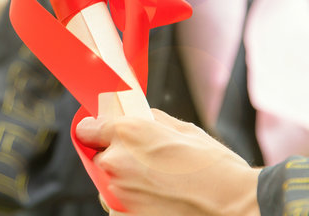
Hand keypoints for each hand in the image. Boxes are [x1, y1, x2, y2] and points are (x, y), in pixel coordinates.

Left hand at [76, 109, 260, 215]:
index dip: (95, 131)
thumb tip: (137, 117)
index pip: (86, 129)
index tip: (101, 134)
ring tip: (156, 185)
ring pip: (107, 184)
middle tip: (145, 163)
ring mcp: (118, 193)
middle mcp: (116, 161)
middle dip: (117, 157)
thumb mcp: (183, 130)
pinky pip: (116, 207)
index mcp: (127, 133)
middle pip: (100, 157)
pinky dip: (129, 205)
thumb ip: (150, 120)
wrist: (237, 208)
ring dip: (123, 182)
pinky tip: (156, 201)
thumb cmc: (215, 168)